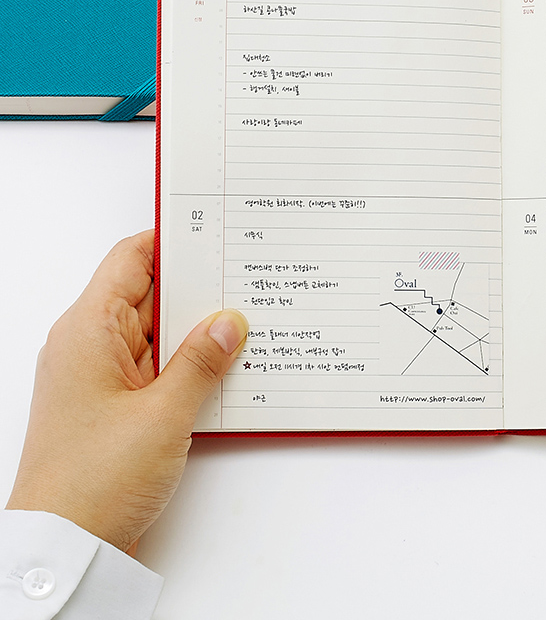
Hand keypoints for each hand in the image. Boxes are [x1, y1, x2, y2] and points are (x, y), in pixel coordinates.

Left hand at [5, 230, 247, 553]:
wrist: (64, 549)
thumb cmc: (92, 483)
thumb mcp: (163, 414)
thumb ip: (202, 361)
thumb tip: (230, 321)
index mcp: (88, 330)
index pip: (132, 259)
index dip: (172, 240)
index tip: (214, 230)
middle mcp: (88, 346)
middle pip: (149, 294)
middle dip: (197, 288)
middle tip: (247, 278)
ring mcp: (99, 376)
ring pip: (156, 332)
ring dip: (196, 331)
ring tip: (245, 324)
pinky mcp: (112, 405)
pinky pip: (155, 366)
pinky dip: (186, 362)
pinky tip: (222, 368)